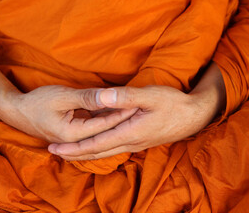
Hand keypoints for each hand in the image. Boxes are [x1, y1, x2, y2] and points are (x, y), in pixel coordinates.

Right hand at [0, 85, 137, 142]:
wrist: (17, 111)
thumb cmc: (37, 102)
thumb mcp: (63, 96)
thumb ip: (87, 98)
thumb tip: (109, 96)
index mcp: (74, 134)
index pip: (105, 124)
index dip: (122, 112)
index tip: (138, 103)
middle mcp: (76, 141)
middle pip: (105, 130)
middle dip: (123, 119)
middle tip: (141, 109)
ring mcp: (75, 139)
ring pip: (100, 130)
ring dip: (115, 120)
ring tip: (134, 111)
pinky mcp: (73, 134)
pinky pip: (93, 128)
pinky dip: (104, 120)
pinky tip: (116, 112)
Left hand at [48, 85, 220, 159]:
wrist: (194, 116)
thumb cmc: (173, 104)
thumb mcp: (150, 96)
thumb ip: (126, 97)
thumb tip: (102, 96)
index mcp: (129, 133)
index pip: (94, 144)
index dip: (73, 147)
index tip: (55, 147)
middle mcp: (129, 143)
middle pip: (96, 153)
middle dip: (74, 153)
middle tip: (54, 151)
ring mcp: (134, 143)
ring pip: (104, 152)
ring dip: (84, 153)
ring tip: (68, 152)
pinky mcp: (139, 140)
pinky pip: (113, 148)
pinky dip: (98, 149)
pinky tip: (94, 145)